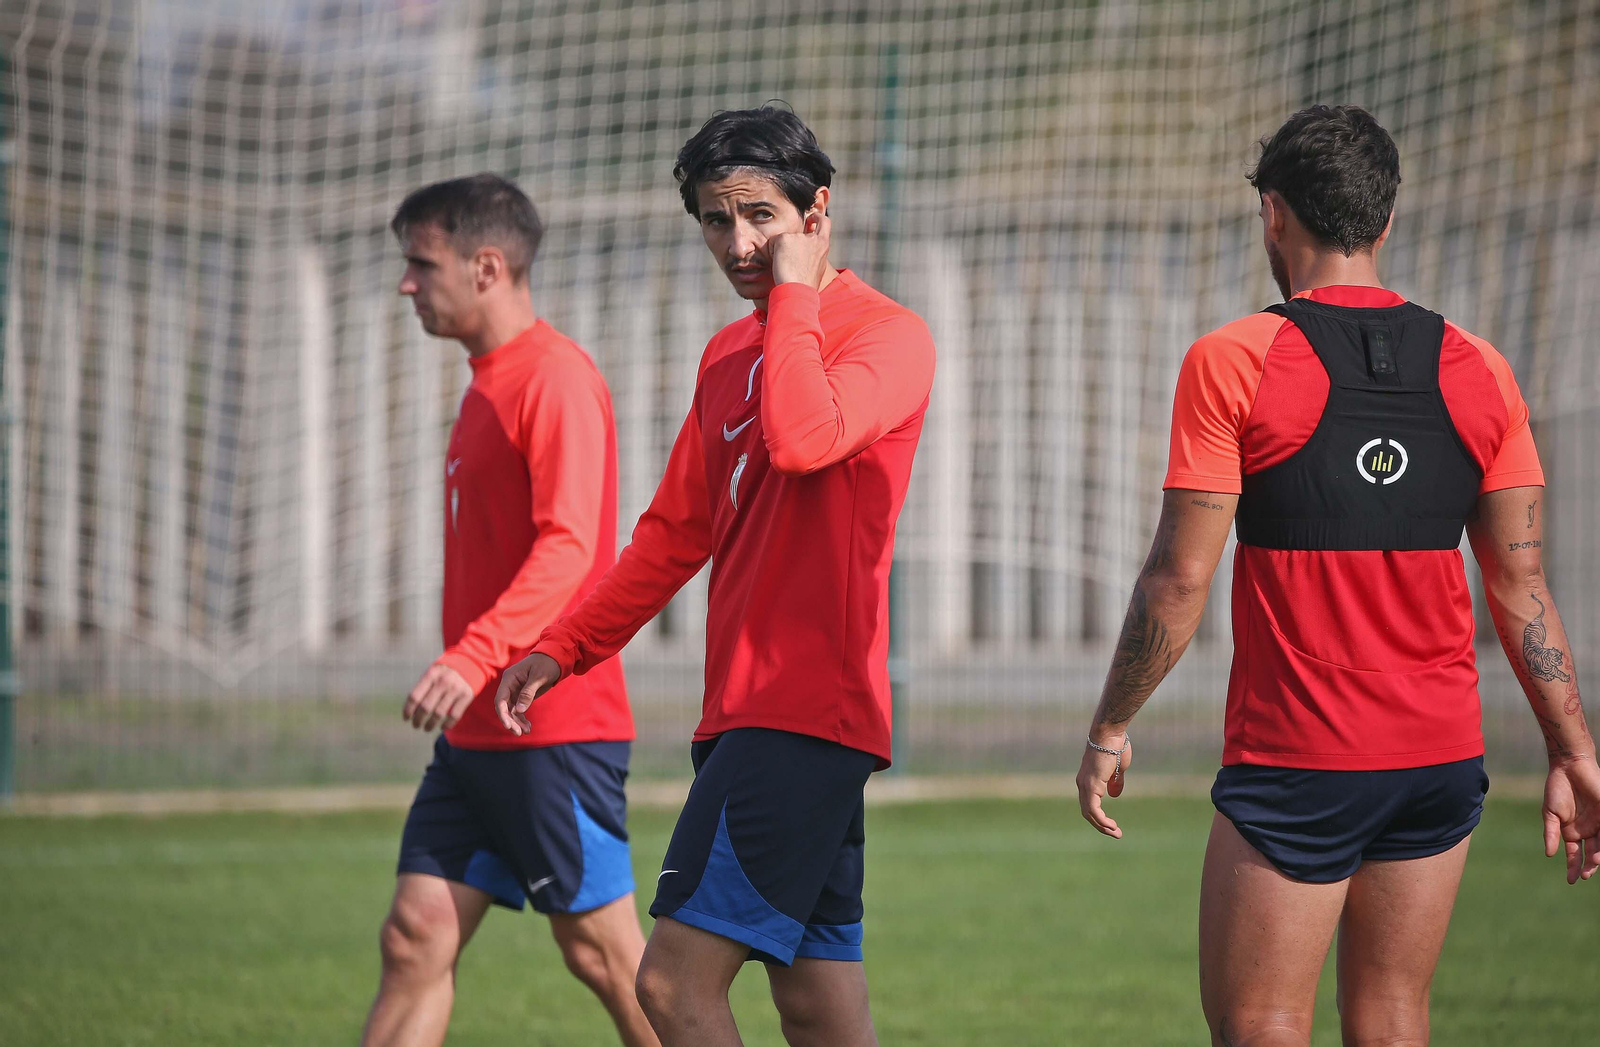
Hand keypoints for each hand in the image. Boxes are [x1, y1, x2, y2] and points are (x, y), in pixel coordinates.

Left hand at [402, 663, 475, 731]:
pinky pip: (454, 715)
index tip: (406, 718)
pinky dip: (447, 724)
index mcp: (431, 674)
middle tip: (416, 725)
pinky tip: (442, 727)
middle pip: (425, 707)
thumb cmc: (443, 674)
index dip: (408, 710)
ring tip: (427, 728)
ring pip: (439, 713)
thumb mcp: (432, 674)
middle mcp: (443, 681)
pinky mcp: (467, 695)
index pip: (414, 696)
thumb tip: (411, 712)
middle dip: (418, 720)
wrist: (469, 663)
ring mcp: (456, 688)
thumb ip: (422, 689)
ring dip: (430, 724)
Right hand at [494, 652, 561, 736]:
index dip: (502, 713)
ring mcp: (515, 691)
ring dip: (517, 722)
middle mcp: (509, 685)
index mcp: (510, 678)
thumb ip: (528, 693)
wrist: (556, 658)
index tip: (508, 726)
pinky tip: (528, 728)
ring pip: (512, 711)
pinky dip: (522, 719)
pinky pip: (519, 710)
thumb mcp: (539, 677)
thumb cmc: (547, 664)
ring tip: (526, 732)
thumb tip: (520, 710)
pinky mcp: (522, 696)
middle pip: (505, 707)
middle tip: (518, 733)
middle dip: (510, 721)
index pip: (500, 698)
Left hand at [767, 210, 831, 289]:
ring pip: (783, 240)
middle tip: (785, 254)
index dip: (817, 218)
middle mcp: (812, 238)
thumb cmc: (806, 286)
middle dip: (789, 242)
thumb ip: (813, 255)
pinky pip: (772, 243)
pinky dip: (772, 253)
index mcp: (823, 245)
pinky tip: (778, 264)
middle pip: (797, 232)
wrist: (797, 290)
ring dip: (780, 252)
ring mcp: (798, 237)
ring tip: (785, 268)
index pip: (825, 223)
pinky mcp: (784, 238)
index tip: (812, 218)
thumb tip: (806, 254)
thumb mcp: (817, 268)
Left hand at [1076, 729, 1132, 838]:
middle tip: (1115, 833)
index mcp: (1088, 780)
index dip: (1099, 816)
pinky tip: (1110, 826)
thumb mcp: (1117, 769)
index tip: (1112, 825)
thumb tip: (1114, 795)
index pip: (1089, 804)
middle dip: (1101, 825)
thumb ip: (1115, 782)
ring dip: (1102, 826)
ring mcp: (1085, 785)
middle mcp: (1082, 784)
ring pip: (1089, 813)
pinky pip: (1093, 809)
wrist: (1109, 734)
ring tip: (1116, 833)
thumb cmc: (1115, 747)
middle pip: (1087, 811)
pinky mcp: (1091, 785)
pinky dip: (1101, 820)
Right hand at [1542, 755, 1599, 883]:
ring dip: (1598, 856)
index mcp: (1572, 832)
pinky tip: (1599, 852)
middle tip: (1585, 874)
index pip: (1575, 855)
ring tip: (1594, 861)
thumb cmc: (1557, 789)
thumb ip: (1551, 834)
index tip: (1571, 880)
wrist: (1569, 768)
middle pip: (1591, 853)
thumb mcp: (1550, 814)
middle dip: (1589, 866)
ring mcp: (1598, 823)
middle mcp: (1587, 830)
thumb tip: (1549, 854)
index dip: (1573, 867)